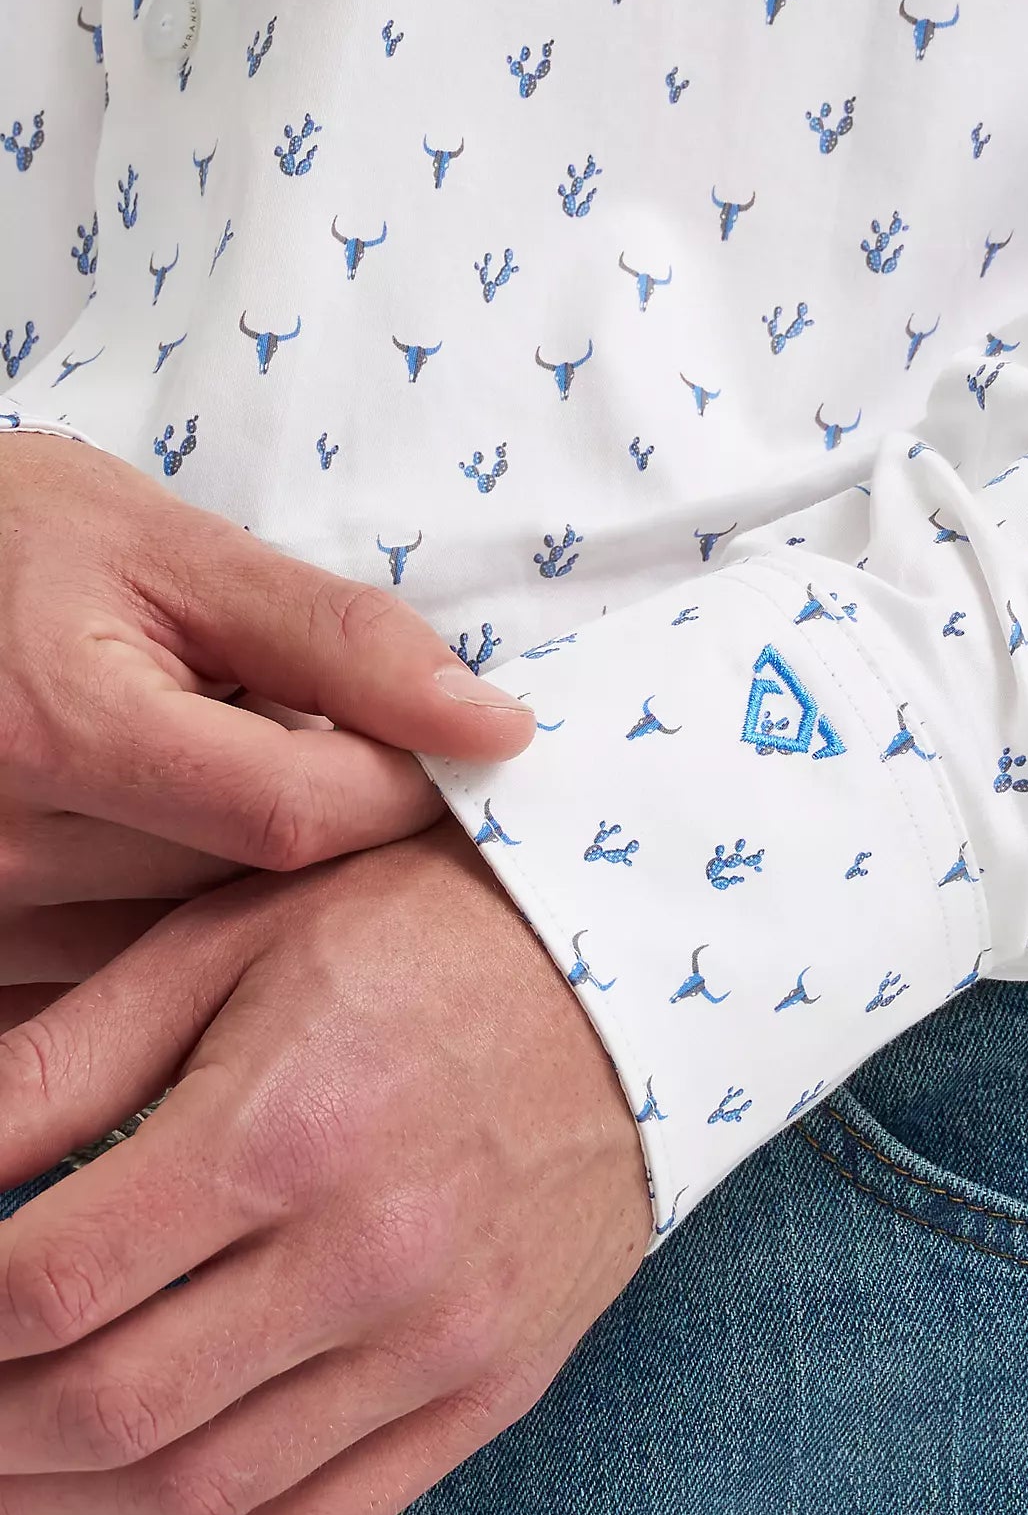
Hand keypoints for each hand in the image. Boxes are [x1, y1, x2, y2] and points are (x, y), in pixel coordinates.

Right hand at [0, 433, 534, 982]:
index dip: (401, 786)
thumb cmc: (19, 544)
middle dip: (340, 830)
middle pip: (255, 888)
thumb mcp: (172, 548)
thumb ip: (335, 641)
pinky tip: (195, 838)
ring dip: (270, 879)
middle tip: (368, 760)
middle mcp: (6, 843)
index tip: (451, 749)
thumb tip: (491, 726)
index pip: (292, 814)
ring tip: (260, 782)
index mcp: (56, 727)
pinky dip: (198, 915)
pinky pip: (141, 970)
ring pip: (207, 945)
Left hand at [0, 822, 652, 1514]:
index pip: (42, 1286)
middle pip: (105, 1413)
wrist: (640, 976)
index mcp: (281, 1130)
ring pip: (198, 1496)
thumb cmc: (418, 935)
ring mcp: (442, 1340)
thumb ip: (62, 1062)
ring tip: (1, 1461)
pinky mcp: (493, 1386)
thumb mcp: (230, 945)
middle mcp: (367, 1258)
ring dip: (57, 1503)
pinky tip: (130, 1498)